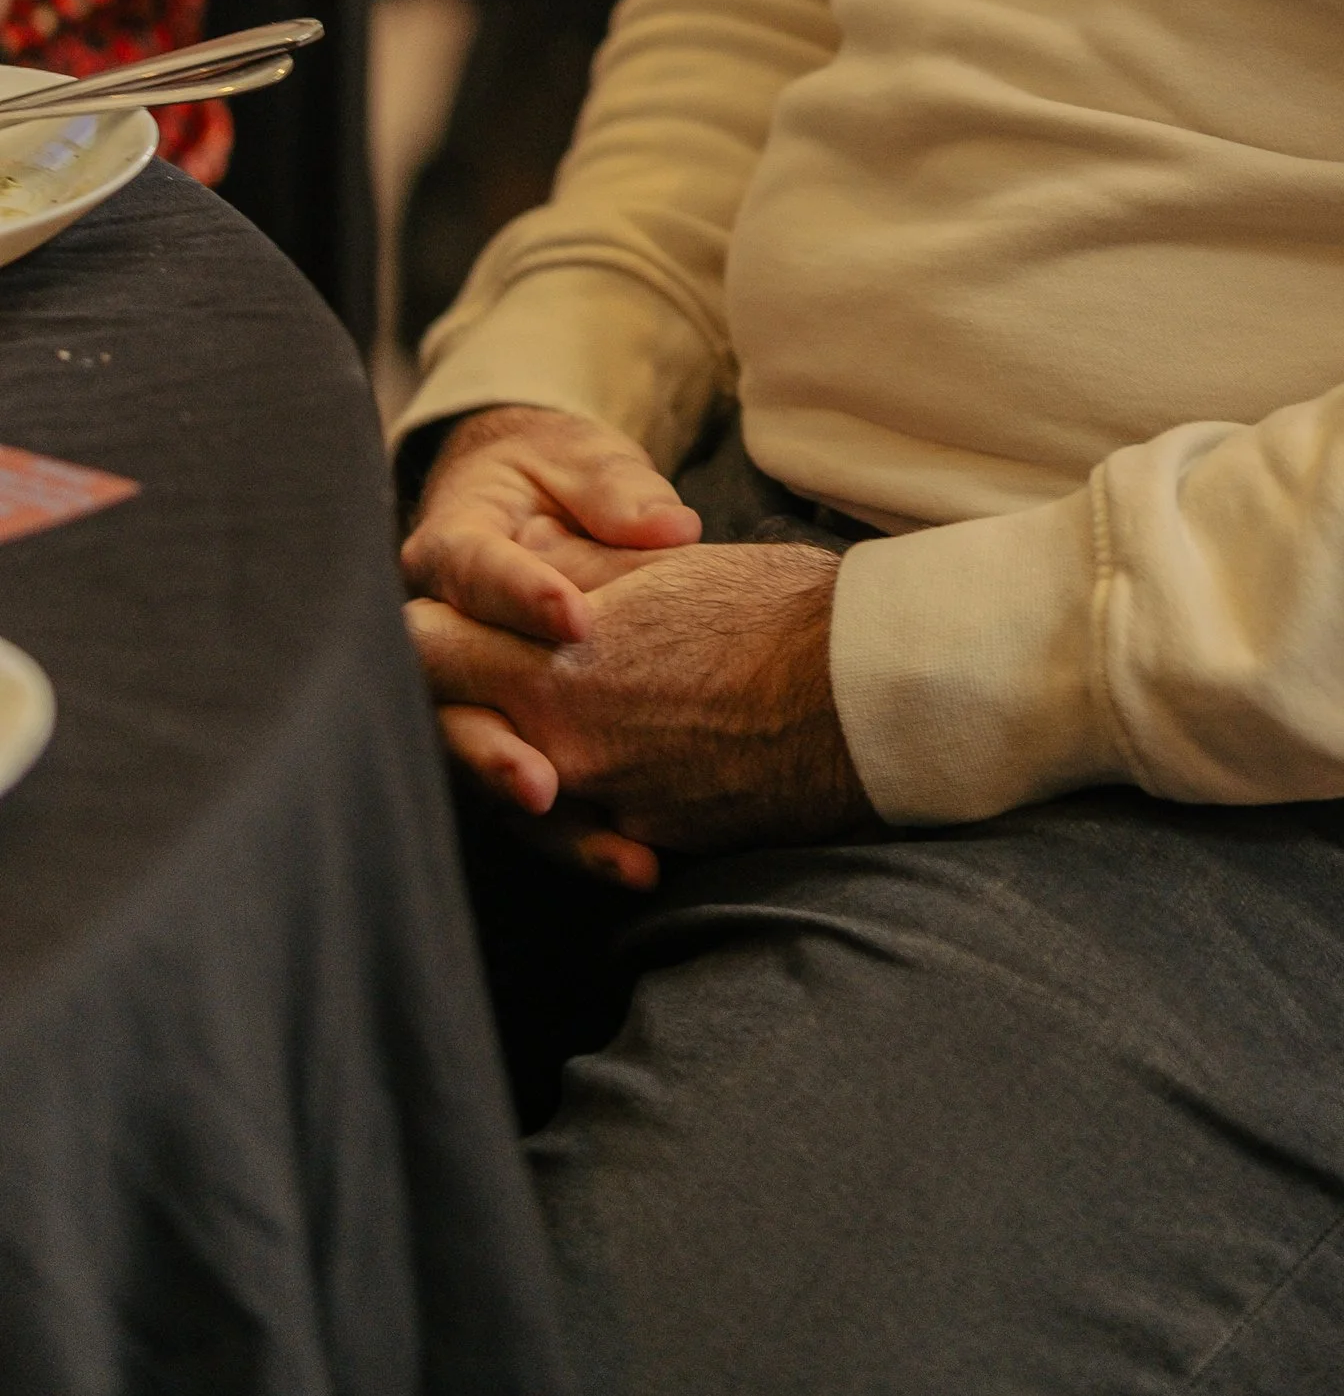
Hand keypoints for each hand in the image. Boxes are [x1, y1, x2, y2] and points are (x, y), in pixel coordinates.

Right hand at [401, 404, 709, 887]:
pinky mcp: (506, 737)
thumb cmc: (555, 475)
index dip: (517, 597)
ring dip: (543, 815)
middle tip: (546, 780)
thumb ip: (616, 491)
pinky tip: (637, 862)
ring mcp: (467, 698)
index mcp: (454, 545)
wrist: (529, 499)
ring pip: (481, 768)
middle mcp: (442, 632)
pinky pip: (524, 799)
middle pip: (443, 700)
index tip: (577, 619)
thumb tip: (670, 528)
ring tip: (616, 848)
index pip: (469, 572)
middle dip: (493, 743)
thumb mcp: (582, 461)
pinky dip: (578, 833)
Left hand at [406, 540, 872, 863]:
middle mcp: (561, 748)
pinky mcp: (652, 840)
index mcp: (552, 665)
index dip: (431, 624)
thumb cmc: (772, 611)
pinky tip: (604, 779)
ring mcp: (606, 804)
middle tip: (473, 670)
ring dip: (514, 756)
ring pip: (507, 793)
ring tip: (534, 726)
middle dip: (454, 699)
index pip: (425, 649)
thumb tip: (512, 555)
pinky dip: (582, 805)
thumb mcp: (658, 568)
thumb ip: (568, 569)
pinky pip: (584, 829)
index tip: (446, 612)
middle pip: (448, 732)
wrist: (865, 695)